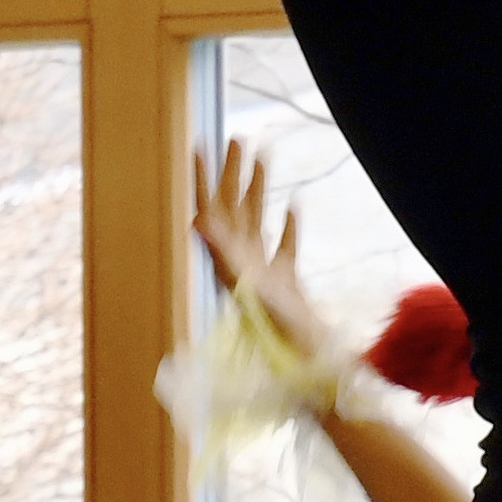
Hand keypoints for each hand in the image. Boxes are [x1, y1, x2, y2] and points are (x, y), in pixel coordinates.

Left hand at [190, 142, 332, 363]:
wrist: (303, 363)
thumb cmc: (275, 331)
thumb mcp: (245, 287)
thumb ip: (222, 254)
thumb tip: (198, 220)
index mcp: (228, 259)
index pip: (210, 210)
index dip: (203, 178)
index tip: (198, 146)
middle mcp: (240, 262)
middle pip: (233, 209)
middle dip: (233, 173)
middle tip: (237, 138)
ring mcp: (263, 272)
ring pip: (258, 222)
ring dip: (259, 190)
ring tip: (264, 158)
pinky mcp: (286, 284)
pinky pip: (285, 249)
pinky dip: (289, 227)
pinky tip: (294, 208)